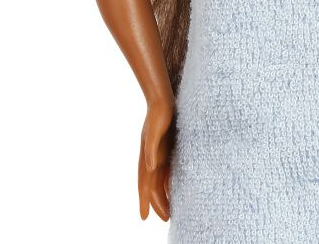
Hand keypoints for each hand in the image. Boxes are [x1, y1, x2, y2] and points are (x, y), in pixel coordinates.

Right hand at [138, 98, 173, 220]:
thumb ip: (151, 149)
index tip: (144, 218)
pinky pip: (167, 171)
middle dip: (158, 203)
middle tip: (165, 220)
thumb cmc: (158, 113)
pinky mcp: (167, 149)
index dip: (144, 201)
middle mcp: (152, 159)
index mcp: (147, 157)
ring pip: (160, 181)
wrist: (163, 99)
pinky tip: (175, 188)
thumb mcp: (155, 131)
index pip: (145, 185)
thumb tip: (150, 168)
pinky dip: (170, 182)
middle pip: (154, 187)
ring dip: (164, 195)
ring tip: (170, 210)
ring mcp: (159, 154)